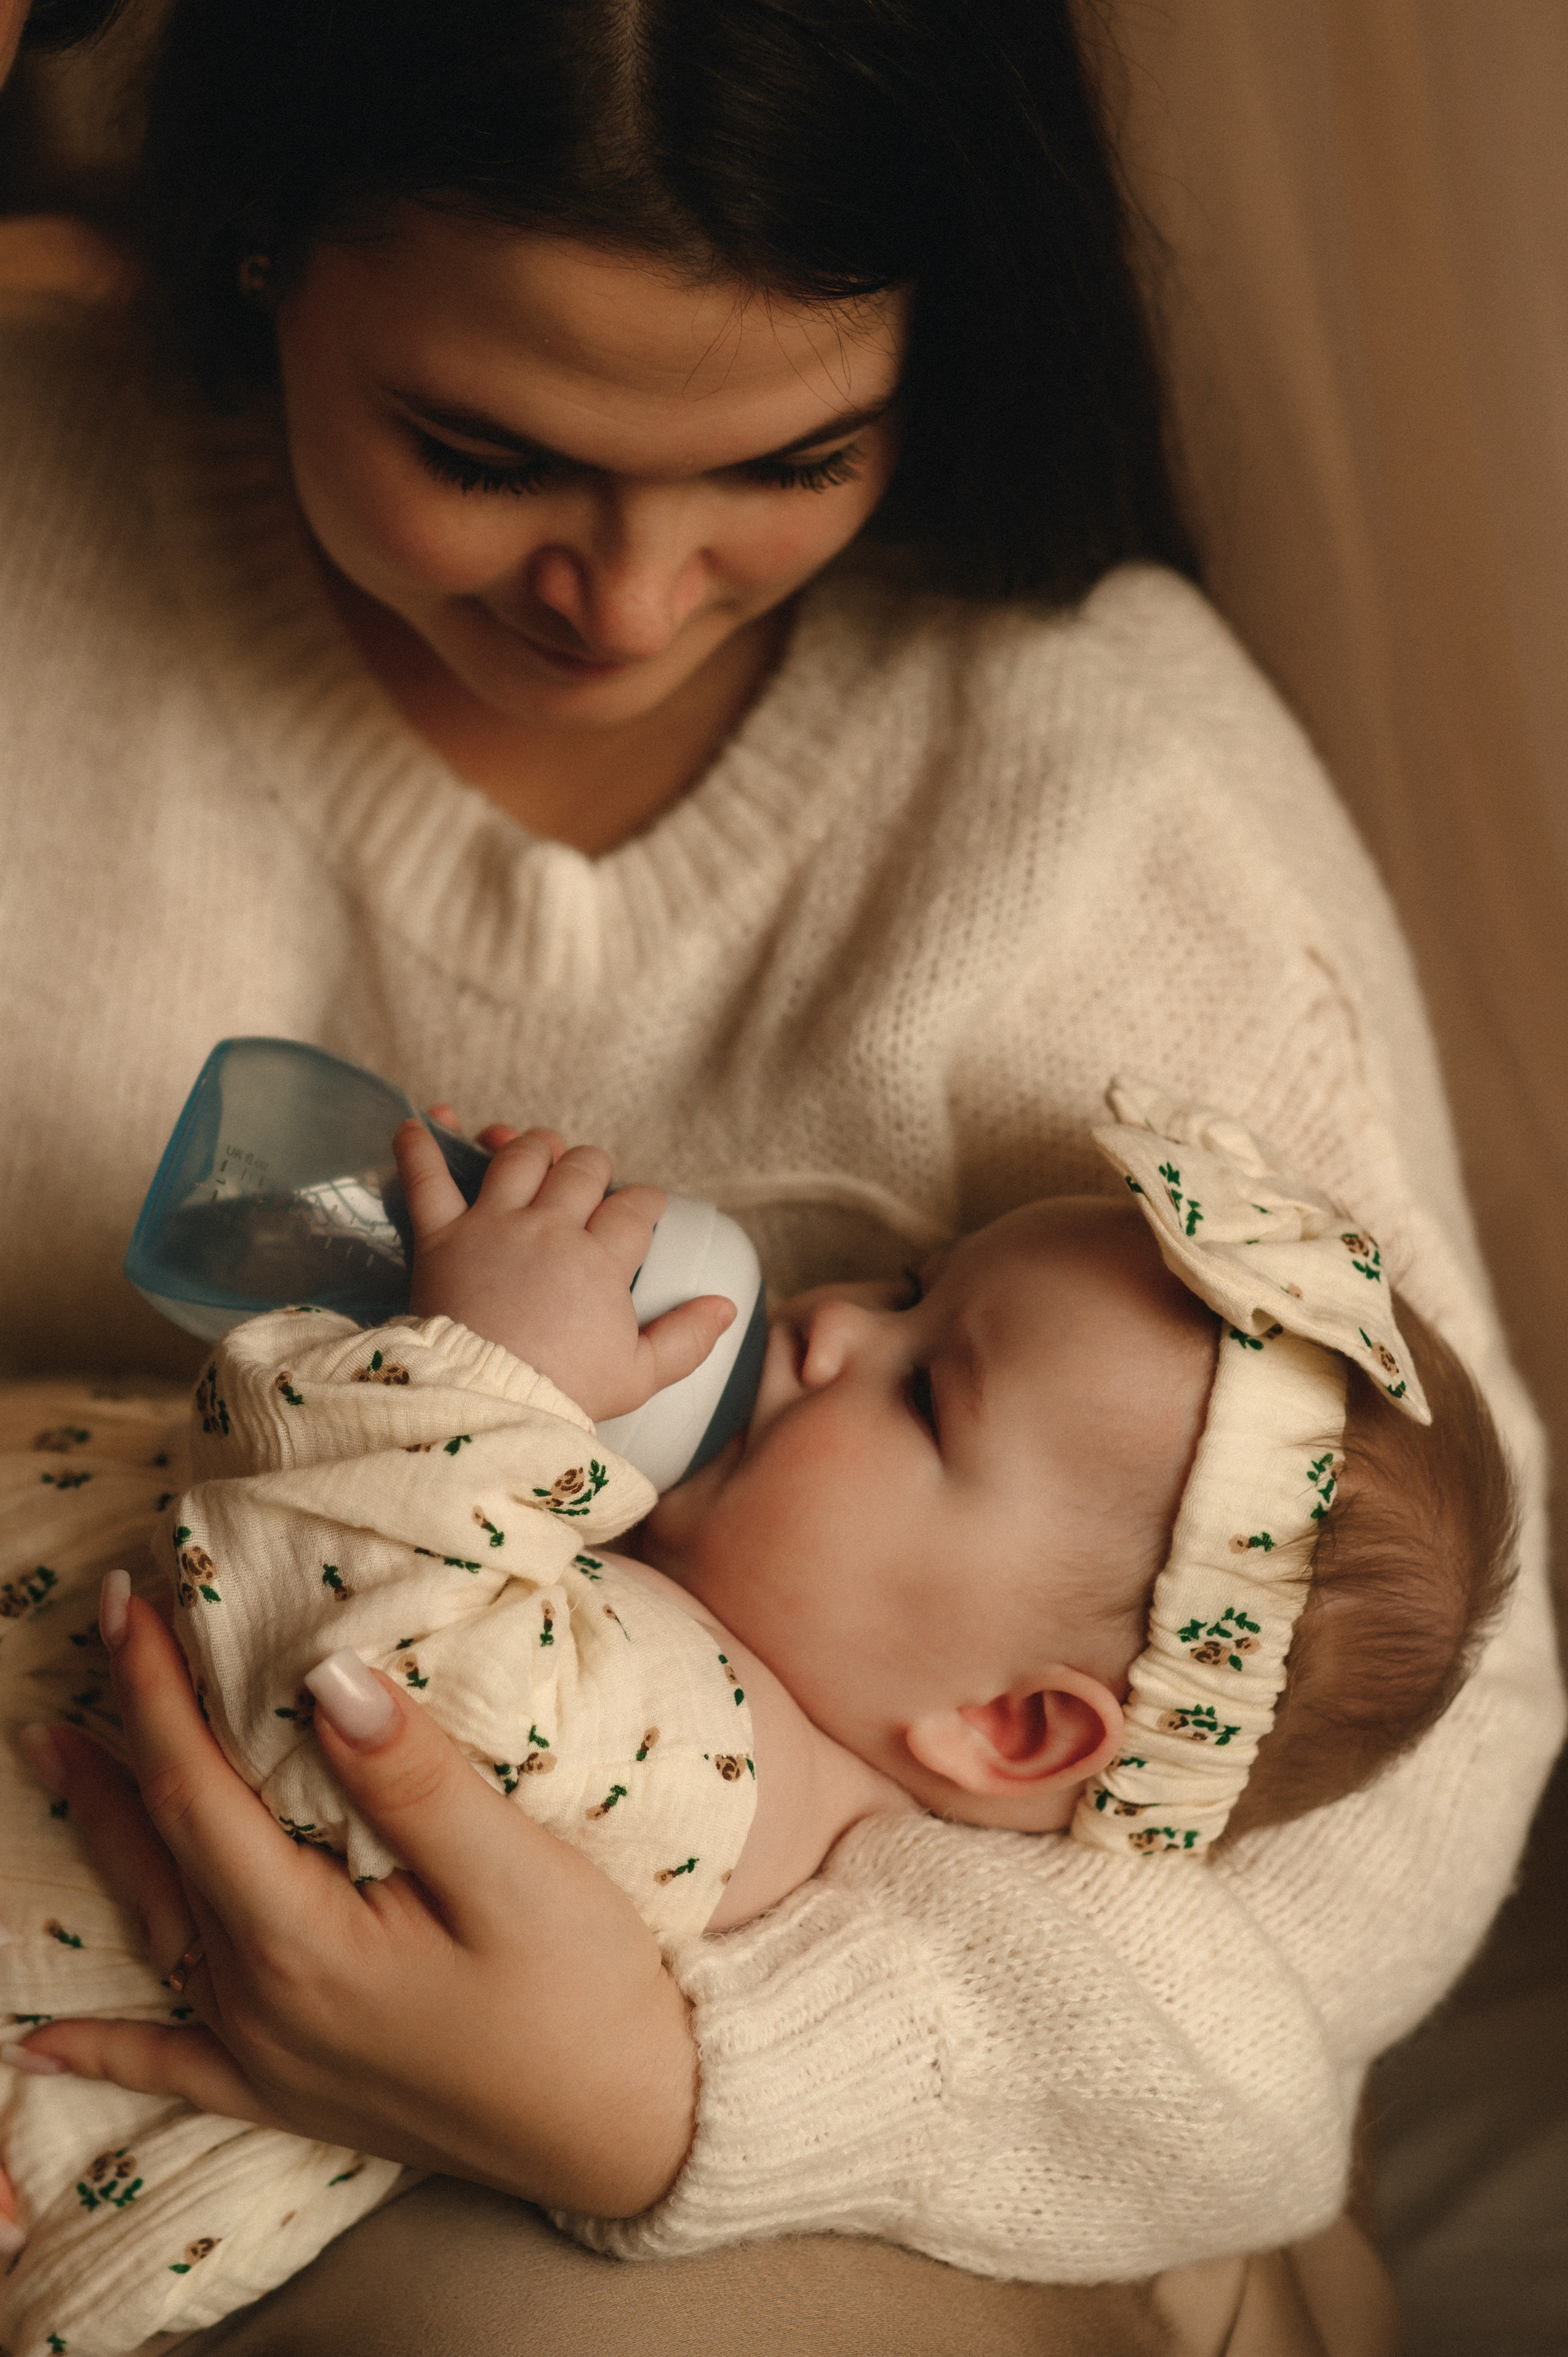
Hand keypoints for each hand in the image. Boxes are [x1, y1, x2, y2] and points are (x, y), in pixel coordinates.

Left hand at [7, 1582, 696, 2216]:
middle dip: (122, 1733)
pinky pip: (173, 2064)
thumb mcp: (516, 1874)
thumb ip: (412, 1779)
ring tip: (58, 1755)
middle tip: (94, 1630)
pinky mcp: (296, 2093)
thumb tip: (323, 1677)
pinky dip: (103, 2045)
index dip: (155, 1689)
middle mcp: (261, 2003)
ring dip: (105, 1833)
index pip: (196, 1789)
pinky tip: (35, 2047)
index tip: (130, 1598)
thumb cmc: (585, 1996)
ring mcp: (270, 2056)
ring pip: (158, 1923)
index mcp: (303, 1943)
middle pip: (163, 1845)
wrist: (632, 2134)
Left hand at [394, 1119, 734, 1422]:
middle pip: (581, 1168)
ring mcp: (494, 1225)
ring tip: (535, 1149)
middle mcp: (550, 1228)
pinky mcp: (441, 1236)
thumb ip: (686, 1339)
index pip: (634, 1208)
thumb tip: (726, 1307)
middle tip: (589, 1178)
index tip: (645, 1206)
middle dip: (592, 1165)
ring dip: (531, 1145)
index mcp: (600, 1260)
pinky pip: (427, 1179)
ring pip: (519, 1157)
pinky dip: (421, 1147)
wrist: (484, 1402)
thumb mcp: (638, 1376)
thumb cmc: (561, 1393)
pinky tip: (419, 1123)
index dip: (644, 1202)